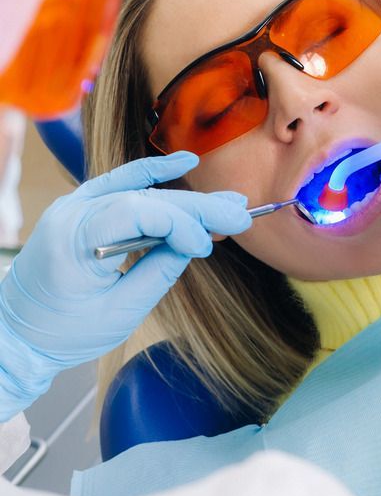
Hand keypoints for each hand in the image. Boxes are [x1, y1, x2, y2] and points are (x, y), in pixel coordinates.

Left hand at [0, 152, 250, 418]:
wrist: (16, 332)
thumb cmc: (64, 332)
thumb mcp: (119, 313)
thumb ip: (158, 272)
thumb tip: (193, 243)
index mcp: (73, 239)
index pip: (138, 214)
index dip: (180, 224)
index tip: (209, 248)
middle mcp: (72, 212)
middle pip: (146, 198)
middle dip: (197, 208)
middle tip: (242, 214)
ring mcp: (75, 206)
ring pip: (141, 192)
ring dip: (187, 198)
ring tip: (229, 203)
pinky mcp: (83, 210)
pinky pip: (122, 184)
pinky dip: (154, 175)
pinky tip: (185, 163)